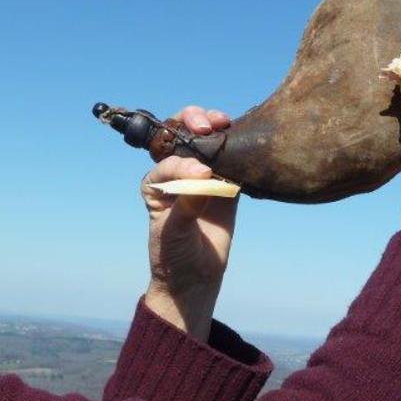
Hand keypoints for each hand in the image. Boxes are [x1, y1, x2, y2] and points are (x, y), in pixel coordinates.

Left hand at [142, 106, 236, 339]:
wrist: (194, 278)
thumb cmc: (173, 254)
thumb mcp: (173, 230)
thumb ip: (187, 202)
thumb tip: (208, 175)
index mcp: (157, 182)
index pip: (168, 159)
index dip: (184, 160)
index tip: (201, 174)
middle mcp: (178, 174)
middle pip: (183, 136)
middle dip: (192, 122)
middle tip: (207, 124)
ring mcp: (203, 178)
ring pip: (209, 143)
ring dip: (216, 127)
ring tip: (224, 122)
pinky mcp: (226, 187)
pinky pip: (232, 163)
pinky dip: (237, 149)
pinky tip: (244, 140)